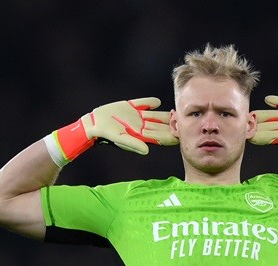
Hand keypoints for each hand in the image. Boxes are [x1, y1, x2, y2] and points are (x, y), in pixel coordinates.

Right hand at [46, 98, 176, 165]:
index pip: (159, 137)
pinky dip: (149, 102)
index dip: (170, 135)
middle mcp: (140, 126)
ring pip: (153, 115)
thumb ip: (134, 144)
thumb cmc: (105, 135)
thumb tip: (147, 151)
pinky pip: (142, 104)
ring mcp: (135, 116)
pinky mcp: (128, 107)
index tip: (182, 133)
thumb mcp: (120, 139)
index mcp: (141, 135)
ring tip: (176, 111)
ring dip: (164, 114)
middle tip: (185, 121)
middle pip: (159, 126)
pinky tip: (158, 101)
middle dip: (171, 125)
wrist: (92, 124)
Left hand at [251, 95, 277, 170]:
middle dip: (256, 124)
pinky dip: (277, 101)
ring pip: (273, 114)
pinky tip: (267, 99)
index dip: (258, 136)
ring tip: (251, 112)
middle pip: (268, 125)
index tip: (247, 134)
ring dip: (262, 113)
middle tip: (244, 121)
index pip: (270, 137)